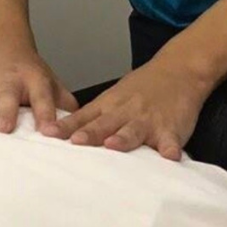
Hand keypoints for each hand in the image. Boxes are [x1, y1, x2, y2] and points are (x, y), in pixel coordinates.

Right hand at [0, 42, 78, 132]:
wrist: (2, 44)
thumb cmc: (30, 73)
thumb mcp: (52, 82)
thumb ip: (65, 104)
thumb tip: (81, 129)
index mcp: (31, 81)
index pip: (43, 97)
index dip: (47, 113)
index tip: (50, 133)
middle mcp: (5, 83)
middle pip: (4, 98)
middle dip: (2, 114)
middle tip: (1, 132)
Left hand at [40, 57, 212, 159]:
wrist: (178, 70)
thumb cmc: (141, 89)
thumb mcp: (112, 99)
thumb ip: (91, 118)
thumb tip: (61, 133)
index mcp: (109, 106)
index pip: (83, 118)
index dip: (66, 127)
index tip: (49, 133)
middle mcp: (125, 112)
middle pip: (104, 124)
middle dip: (90, 133)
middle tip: (75, 141)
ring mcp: (148, 120)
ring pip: (133, 130)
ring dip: (123, 138)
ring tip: (113, 145)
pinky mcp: (171, 128)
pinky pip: (170, 140)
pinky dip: (169, 148)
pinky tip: (169, 156)